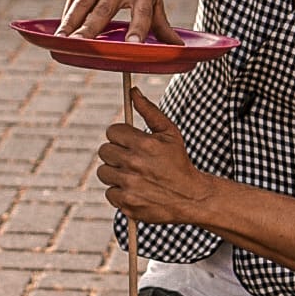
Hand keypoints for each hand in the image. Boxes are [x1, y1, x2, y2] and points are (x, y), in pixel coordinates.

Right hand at [57, 0, 180, 44]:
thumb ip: (160, 22)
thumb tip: (177, 48)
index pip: (142, 13)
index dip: (139, 29)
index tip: (134, 44)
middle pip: (104, 10)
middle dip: (92, 28)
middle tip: (82, 45)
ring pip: (85, 2)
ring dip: (72, 22)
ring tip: (62, 40)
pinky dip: (67, 12)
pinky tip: (60, 28)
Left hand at [97, 88, 210, 221]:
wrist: (191, 198)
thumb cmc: (178, 162)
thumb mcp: (170, 133)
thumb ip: (150, 111)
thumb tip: (133, 92)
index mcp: (144, 144)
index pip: (112, 132)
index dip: (120, 136)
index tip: (129, 142)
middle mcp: (134, 164)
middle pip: (104, 151)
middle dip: (116, 153)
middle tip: (131, 159)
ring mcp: (129, 185)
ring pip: (103, 172)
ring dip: (115, 173)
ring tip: (133, 175)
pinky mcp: (127, 203)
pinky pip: (109, 192)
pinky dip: (119, 192)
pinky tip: (135, 190)